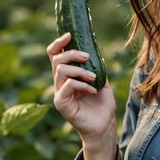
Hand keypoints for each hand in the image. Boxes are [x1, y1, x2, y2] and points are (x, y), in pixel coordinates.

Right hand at [47, 32, 116, 149]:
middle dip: (72, 54)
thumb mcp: (102, 80)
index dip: (59, 43)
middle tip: (88, 57)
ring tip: (94, 77)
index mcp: (68, 75)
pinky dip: (81, 84)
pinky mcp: (61, 103)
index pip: (55, 55)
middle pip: (56, 59)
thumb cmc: (102, 104)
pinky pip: (67, 86)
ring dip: (80, 70)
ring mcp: (59, 93)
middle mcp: (60, 82)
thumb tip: (97, 52)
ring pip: (61, 71)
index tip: (70, 35)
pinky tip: (92, 90)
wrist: (104, 124)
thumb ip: (97, 67)